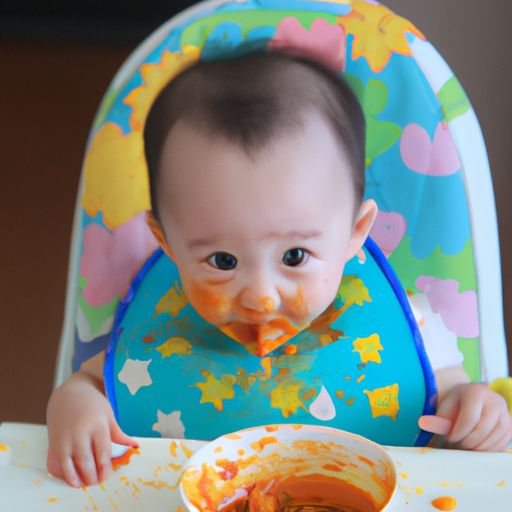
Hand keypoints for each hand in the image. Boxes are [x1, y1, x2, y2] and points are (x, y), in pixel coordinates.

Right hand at [46, 372, 137, 486]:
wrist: (69, 393)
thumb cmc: (92, 403)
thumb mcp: (108, 414)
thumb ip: (119, 433)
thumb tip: (135, 446)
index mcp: (97, 424)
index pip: (102, 452)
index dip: (105, 468)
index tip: (107, 475)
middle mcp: (79, 432)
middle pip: (85, 462)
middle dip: (92, 476)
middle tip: (98, 481)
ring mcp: (63, 439)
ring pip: (68, 466)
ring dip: (76, 478)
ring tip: (85, 482)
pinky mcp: (52, 443)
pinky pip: (55, 465)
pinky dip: (62, 474)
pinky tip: (71, 475)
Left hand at [419, 383, 511, 450]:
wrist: (473, 400)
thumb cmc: (456, 405)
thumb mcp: (445, 408)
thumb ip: (437, 419)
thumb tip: (421, 423)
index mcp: (476, 392)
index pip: (469, 418)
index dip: (458, 433)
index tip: (449, 438)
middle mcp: (495, 400)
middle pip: (482, 429)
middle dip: (467, 441)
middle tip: (456, 445)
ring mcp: (506, 413)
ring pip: (494, 438)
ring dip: (478, 448)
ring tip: (465, 446)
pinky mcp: (511, 425)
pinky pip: (502, 443)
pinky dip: (488, 450)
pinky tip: (476, 448)